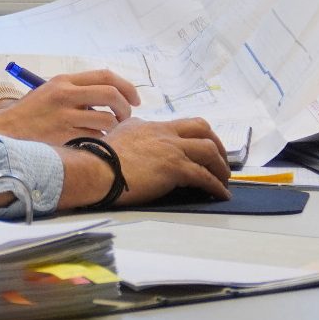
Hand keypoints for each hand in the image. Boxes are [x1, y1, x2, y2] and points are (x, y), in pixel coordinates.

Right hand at [0, 70, 140, 143]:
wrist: (6, 130)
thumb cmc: (31, 113)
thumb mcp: (51, 92)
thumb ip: (78, 91)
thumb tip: (113, 96)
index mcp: (64, 81)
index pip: (106, 76)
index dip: (127, 87)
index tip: (134, 99)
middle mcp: (65, 95)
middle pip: (111, 95)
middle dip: (126, 107)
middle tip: (126, 116)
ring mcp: (65, 117)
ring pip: (107, 120)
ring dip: (113, 127)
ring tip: (107, 130)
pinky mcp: (64, 136)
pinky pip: (95, 137)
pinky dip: (100, 139)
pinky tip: (92, 140)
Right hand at [58, 117, 230, 209]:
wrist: (96, 169)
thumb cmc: (98, 159)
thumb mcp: (115, 135)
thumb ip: (129, 133)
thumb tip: (130, 136)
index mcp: (149, 125)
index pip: (179, 125)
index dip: (193, 136)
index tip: (196, 147)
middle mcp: (163, 133)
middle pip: (202, 128)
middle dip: (216, 143)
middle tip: (219, 158)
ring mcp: (172, 149)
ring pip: (209, 150)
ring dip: (220, 165)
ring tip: (222, 178)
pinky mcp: (175, 168)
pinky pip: (204, 176)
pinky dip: (216, 185)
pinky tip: (220, 194)